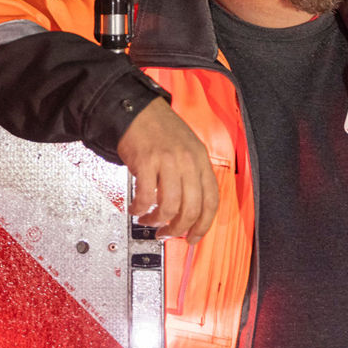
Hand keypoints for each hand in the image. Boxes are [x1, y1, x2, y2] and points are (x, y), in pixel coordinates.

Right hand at [116, 98, 218, 238]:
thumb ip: (191, 176)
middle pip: (191, 208)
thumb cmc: (160, 130)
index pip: (211, 201)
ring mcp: (168, 161)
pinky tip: (136, 208)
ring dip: (157, 220)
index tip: (194, 236)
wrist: (137, 110)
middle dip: (178, 229)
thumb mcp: (187, 149)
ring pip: (169, 206)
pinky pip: (146, 196)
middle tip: (167, 233)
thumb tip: (189, 209)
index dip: (203, 225)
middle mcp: (188, 161)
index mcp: (201, 160)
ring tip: (148, 220)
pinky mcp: (146, 162)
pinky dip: (140, 208)